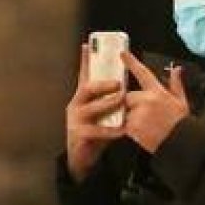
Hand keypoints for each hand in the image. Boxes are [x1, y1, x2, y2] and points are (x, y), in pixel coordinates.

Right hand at [65, 44, 125, 180]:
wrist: (84, 159)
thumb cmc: (98, 133)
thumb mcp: (107, 114)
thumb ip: (114, 100)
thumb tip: (129, 86)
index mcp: (84, 97)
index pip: (84, 75)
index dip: (86, 60)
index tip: (87, 45)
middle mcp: (76, 104)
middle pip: (86, 88)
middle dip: (103, 83)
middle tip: (119, 82)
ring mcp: (75, 119)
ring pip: (90, 107)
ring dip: (107, 103)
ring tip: (121, 100)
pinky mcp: (78, 134)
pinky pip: (95, 130)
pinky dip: (110, 130)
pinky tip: (121, 130)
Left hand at [121, 51, 189, 153]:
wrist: (180, 143)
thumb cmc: (181, 124)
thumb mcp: (182, 101)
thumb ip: (176, 84)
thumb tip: (177, 70)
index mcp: (158, 92)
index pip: (142, 72)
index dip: (131, 61)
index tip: (122, 53)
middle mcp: (146, 100)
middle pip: (127, 96)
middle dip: (131, 104)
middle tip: (143, 115)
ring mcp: (138, 114)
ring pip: (125, 112)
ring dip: (130, 117)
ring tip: (145, 126)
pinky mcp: (132, 127)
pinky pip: (124, 125)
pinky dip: (129, 129)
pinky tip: (142, 133)